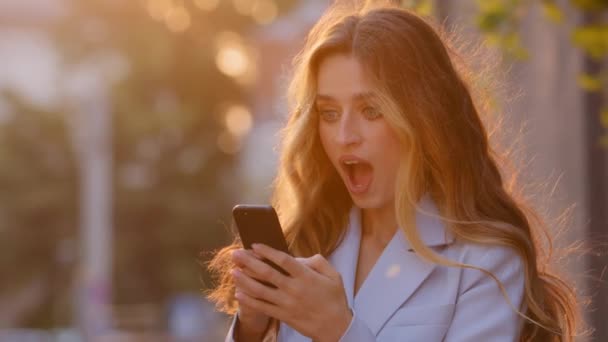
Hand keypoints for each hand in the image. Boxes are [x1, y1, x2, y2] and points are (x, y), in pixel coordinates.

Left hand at [231, 243, 352, 341]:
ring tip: (233, 272)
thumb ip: (317, 262)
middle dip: (248, 262)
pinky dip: (249, 300)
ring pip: (260, 290)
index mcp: (306, 276)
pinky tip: (239, 293)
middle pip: (267, 273)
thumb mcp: (333, 275)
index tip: (254, 245)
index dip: (267, 251)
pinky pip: (262, 307)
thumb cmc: (334, 299)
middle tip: (235, 254)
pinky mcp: (283, 315)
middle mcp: (294, 288)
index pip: (283, 260)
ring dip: (244, 280)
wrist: (335, 327)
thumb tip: (299, 258)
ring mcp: (287, 303)